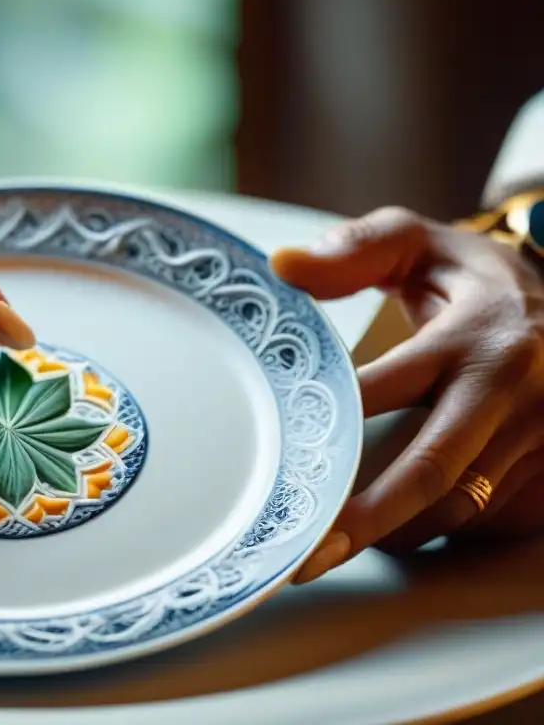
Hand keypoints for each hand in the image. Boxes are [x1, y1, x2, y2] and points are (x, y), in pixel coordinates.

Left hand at [270, 207, 543, 583]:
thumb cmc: (471, 277)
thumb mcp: (419, 243)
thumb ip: (354, 249)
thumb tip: (280, 264)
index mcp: (472, 335)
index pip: (387, 385)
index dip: (332, 419)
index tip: (279, 453)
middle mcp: (510, 391)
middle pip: (431, 467)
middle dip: (366, 516)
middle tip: (307, 553)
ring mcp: (537, 435)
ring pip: (458, 504)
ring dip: (394, 531)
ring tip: (327, 550)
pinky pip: (486, 513)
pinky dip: (433, 526)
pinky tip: (385, 532)